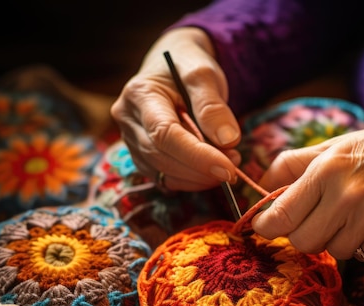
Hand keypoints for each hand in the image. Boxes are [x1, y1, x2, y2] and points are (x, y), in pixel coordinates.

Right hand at [111, 27, 240, 190]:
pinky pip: (166, 179)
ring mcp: (131, 141)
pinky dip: (191, 181)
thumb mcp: (204, 74)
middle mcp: (128, 120)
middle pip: (162, 157)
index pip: (165, 134)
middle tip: (235, 165)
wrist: (174, 66)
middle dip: (201, 169)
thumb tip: (228, 140)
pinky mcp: (142, 156)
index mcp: (139, 94)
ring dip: (199, 177)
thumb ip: (213, 106)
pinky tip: (211, 170)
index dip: (197, 156)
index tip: (228, 168)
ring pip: (163, 173)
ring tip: (228, 164)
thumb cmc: (188, 66)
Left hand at [251, 119, 363, 260]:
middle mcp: (345, 194)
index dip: (267, 226)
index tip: (267, 226)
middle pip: (303, 241)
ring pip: (335, 250)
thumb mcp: (340, 144)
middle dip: (308, 234)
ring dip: (343, 238)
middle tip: (322, 219)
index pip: (280, 214)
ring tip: (361, 213)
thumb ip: (297, 163)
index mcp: (326, 168)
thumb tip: (260, 184)